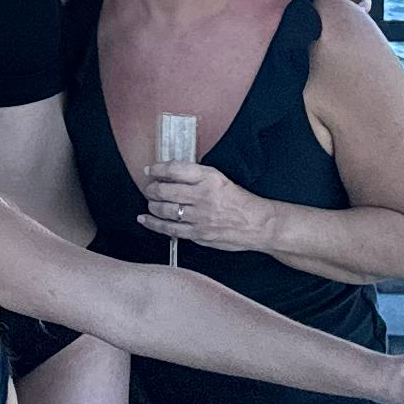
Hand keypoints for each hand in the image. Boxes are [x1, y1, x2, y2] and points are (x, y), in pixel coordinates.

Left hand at [137, 159, 275, 251]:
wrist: (259, 224)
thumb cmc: (240, 201)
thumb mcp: (220, 179)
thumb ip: (197, 176)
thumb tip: (169, 173)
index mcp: (210, 178)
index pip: (175, 170)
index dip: (158, 169)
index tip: (150, 169)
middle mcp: (203, 196)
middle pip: (166, 190)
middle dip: (152, 189)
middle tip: (149, 188)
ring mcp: (200, 217)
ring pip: (165, 210)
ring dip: (152, 205)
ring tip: (151, 202)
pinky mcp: (199, 234)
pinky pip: (170, 229)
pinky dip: (154, 224)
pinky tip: (145, 219)